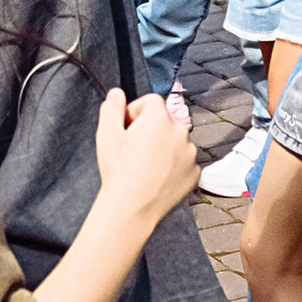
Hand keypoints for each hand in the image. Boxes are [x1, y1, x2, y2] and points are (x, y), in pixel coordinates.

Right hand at [91, 85, 198, 228]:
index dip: (135, 112)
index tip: (126, 128)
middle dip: (150, 129)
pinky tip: (156, 176)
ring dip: (163, 146)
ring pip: (175, 141)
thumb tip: (117, 93)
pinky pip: (183, 161)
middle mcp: (180, 130)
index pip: (151, 101)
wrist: (132, 207)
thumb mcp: (106, 134)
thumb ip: (111, 108)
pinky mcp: (194, 172)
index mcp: (160, 117)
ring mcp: (190, 153)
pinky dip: (173, 165)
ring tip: (144, 165)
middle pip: (165, 120)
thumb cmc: (118, 170)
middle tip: (133, 148)